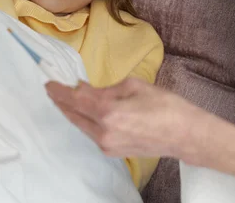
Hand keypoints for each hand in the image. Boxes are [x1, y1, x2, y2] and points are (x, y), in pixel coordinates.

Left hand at [45, 78, 211, 160]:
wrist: (185, 135)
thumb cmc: (166, 106)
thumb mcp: (135, 86)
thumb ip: (107, 89)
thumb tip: (87, 90)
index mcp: (108, 112)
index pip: (75, 99)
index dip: (59, 91)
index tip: (49, 83)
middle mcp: (103, 132)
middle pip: (73, 114)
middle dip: (61, 101)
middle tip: (52, 90)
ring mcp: (107, 145)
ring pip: (81, 125)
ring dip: (72, 111)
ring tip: (66, 99)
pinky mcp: (113, 151)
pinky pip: (92, 133)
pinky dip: (85, 121)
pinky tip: (86, 112)